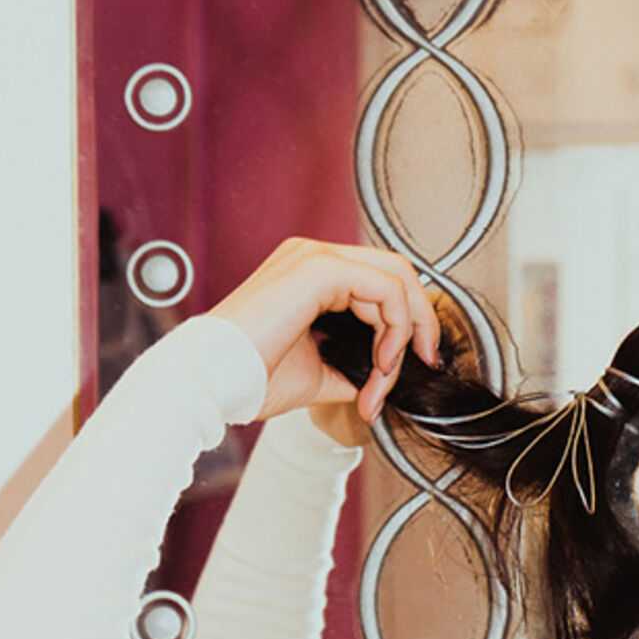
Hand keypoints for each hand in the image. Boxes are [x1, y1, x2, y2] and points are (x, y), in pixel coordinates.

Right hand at [204, 236, 442, 424]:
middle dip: (420, 319)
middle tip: (426, 361)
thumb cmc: (250, 379)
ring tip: (384, 377)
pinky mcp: (318, 268)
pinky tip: (380, 363)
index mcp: (310, 274)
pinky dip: (394, 329)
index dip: (406, 322)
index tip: (407, 367)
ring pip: (396, 280)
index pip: (380, 281)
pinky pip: (385, 289)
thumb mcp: (317, 373)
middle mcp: (313, 256)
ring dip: (405, 334)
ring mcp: (315, 257)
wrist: (212, 382)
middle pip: (396, 271)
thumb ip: (353, 366)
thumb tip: (383, 380)